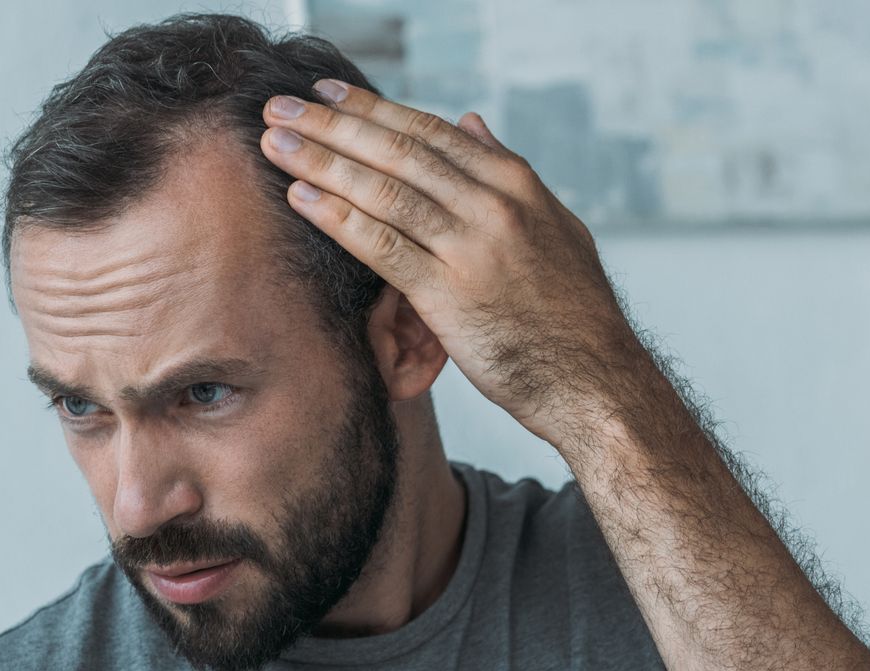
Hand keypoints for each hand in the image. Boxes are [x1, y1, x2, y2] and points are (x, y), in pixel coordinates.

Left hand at [259, 80, 656, 447]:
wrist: (594, 378)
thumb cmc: (572, 311)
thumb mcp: (553, 225)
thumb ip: (507, 172)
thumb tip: (471, 121)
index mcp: (515, 184)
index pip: (430, 133)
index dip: (372, 109)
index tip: (328, 93)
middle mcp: (493, 205)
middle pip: (399, 152)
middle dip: (333, 125)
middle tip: (282, 106)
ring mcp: (471, 248)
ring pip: (384, 191)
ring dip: (323, 162)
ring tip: (275, 143)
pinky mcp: (449, 296)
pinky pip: (382, 246)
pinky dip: (338, 217)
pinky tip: (301, 197)